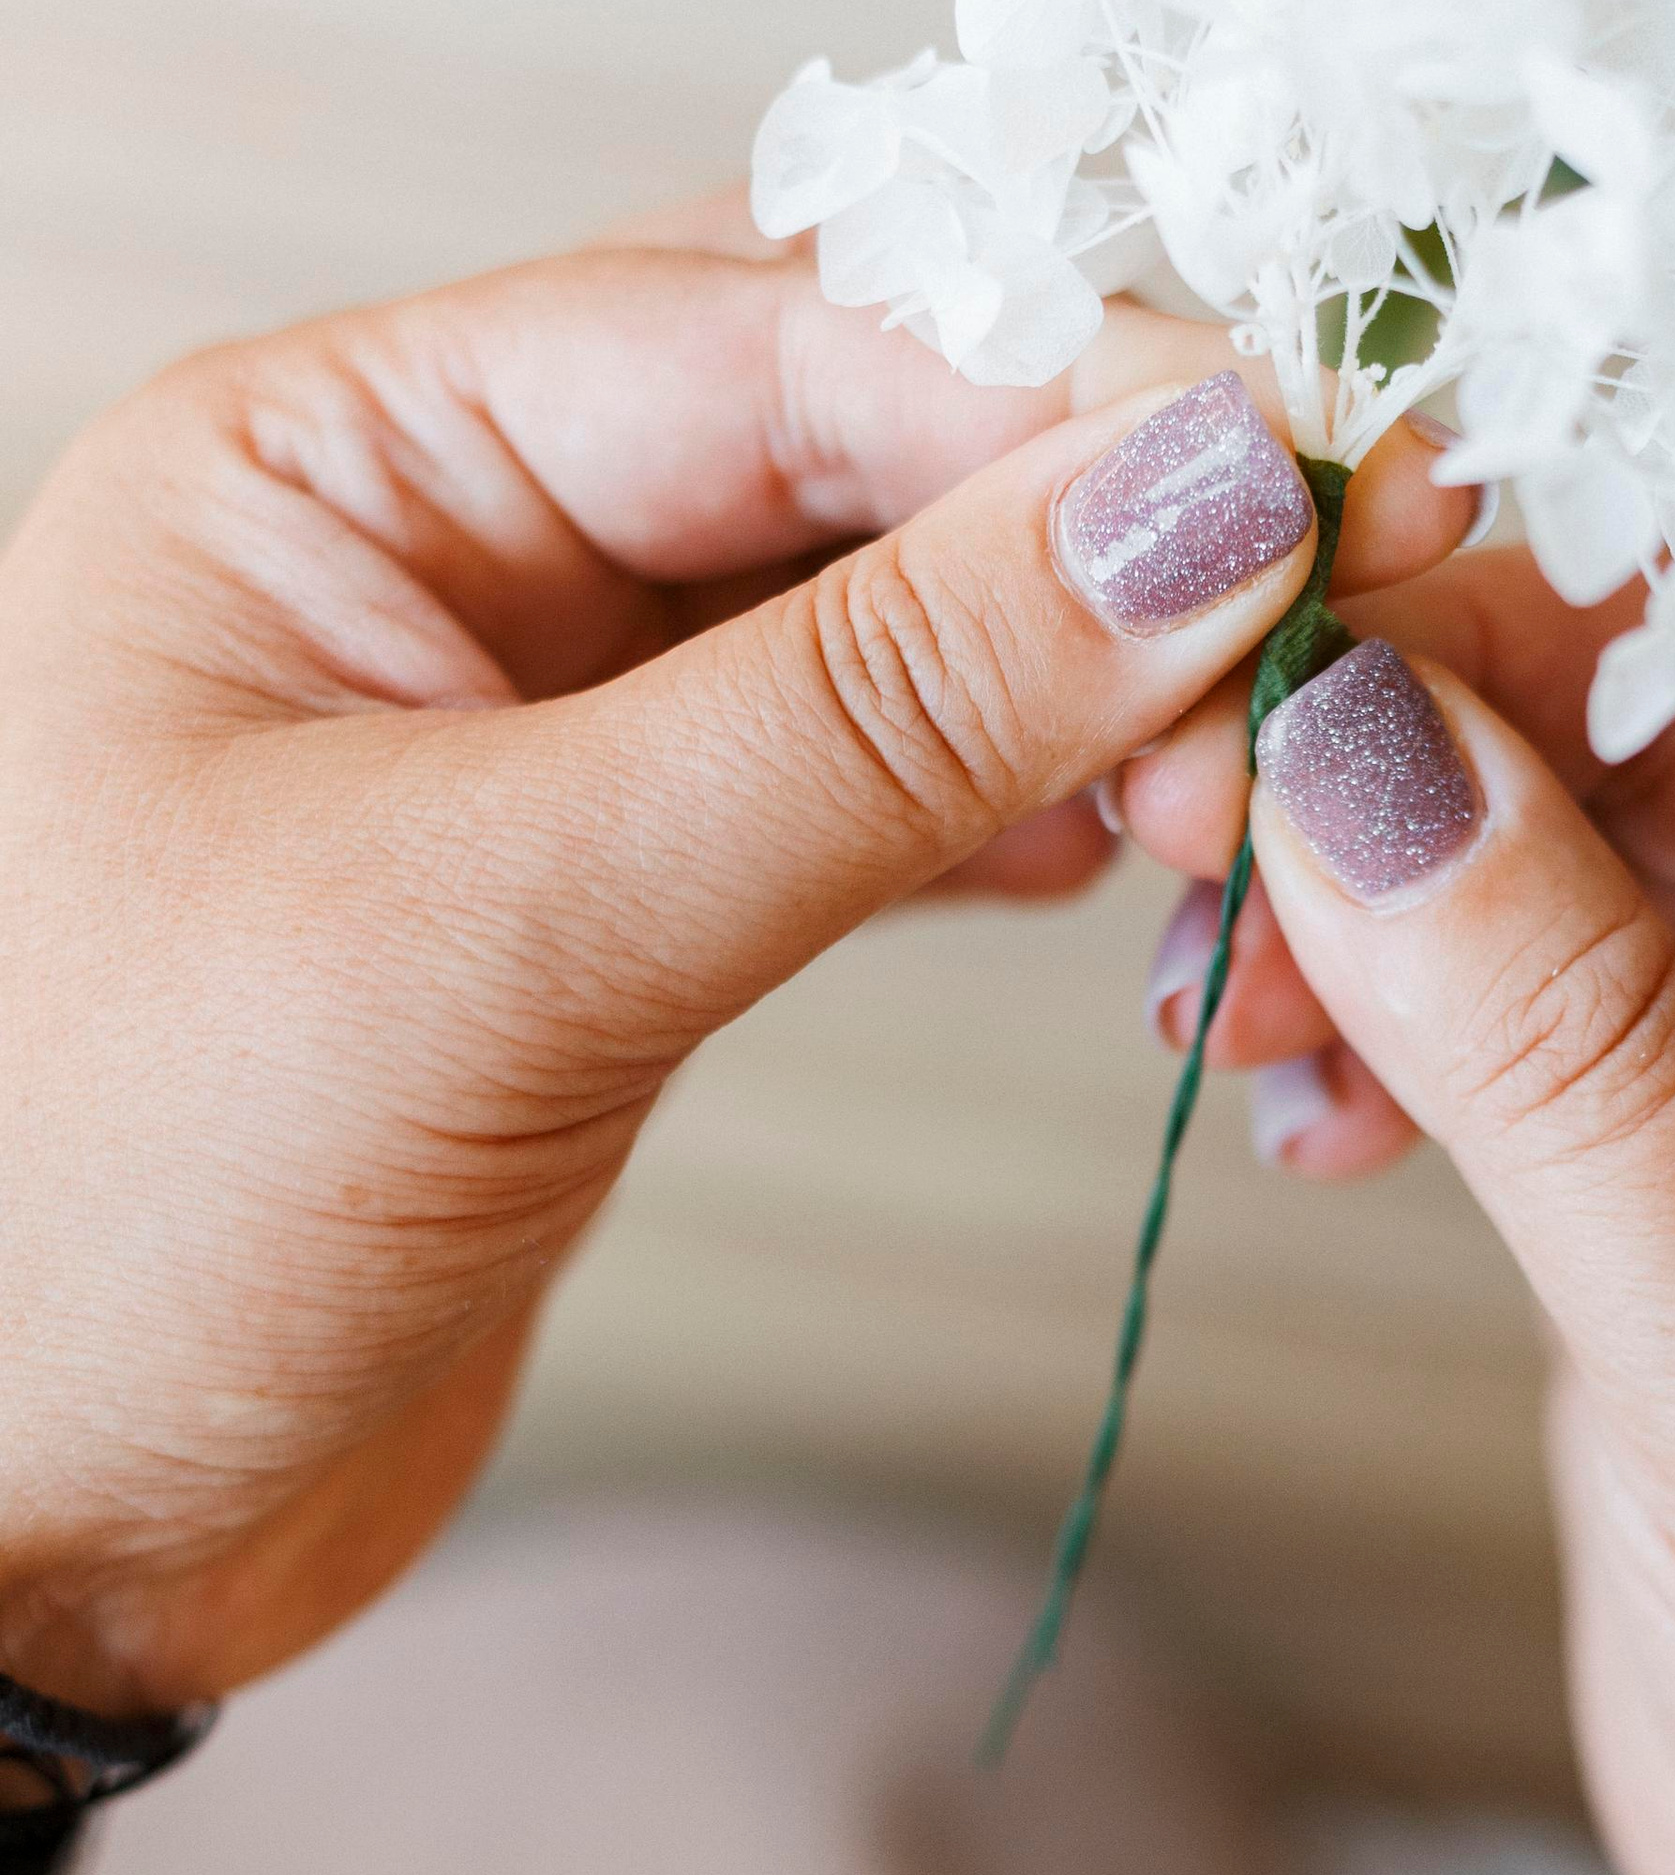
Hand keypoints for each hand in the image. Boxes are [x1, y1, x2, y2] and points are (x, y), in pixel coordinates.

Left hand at [0, 228, 1461, 1713]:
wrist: (29, 1544)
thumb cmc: (116, 1224)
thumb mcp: (505, 937)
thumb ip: (869, 718)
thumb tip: (1204, 512)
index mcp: (333, 456)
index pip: (769, 330)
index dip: (1060, 389)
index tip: (1310, 477)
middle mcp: (441, 543)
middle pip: (855, 429)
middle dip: (1099, 513)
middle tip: (1342, 606)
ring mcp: (544, 722)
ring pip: (895, 612)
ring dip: (1092, 674)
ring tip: (1258, 775)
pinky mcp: (627, 896)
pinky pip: (880, 780)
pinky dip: (1028, 807)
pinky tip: (1144, 852)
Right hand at [1124, 560, 1674, 1874]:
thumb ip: (1579, 1053)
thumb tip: (1356, 747)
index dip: (1491, 630)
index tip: (1250, 646)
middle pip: (1622, 756)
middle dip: (1394, 770)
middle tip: (1169, 825)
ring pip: (1541, 901)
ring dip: (1359, 915)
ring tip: (1204, 1003)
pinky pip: (1509, 1059)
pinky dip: (1376, 1051)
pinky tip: (1282, 1112)